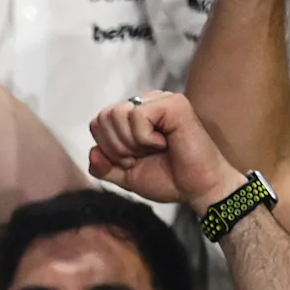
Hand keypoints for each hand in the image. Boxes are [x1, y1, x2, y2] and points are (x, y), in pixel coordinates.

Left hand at [87, 89, 246, 213]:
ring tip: (153, 149)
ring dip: (131, 143)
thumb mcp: (125, 176)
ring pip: (117, 114)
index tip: (131, 161)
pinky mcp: (174, 103)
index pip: (98, 123)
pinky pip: (137, 116)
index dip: (107, 148)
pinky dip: (144, 138)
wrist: (196, 188)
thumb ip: (104, 167)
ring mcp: (160, 100)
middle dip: (117, 147)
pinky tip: (164, 142)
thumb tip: (93, 152)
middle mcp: (146, 103)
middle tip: (142, 156)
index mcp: (133, 116)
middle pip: (104, 117)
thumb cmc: (167, 178)